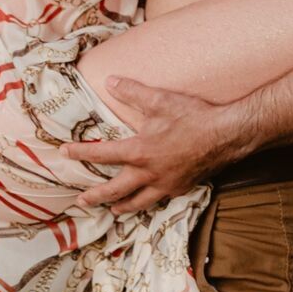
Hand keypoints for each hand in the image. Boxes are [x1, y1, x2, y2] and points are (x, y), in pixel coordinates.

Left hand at [59, 76, 249, 215]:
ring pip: (138, 202)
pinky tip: (148, 200)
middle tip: (81, 201)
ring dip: (122, 206)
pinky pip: (160, 199)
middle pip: (116, 190)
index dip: (81, 153)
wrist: (227, 135)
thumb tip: (109, 81)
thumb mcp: (160, 99)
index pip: (102, 154)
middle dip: (96, 196)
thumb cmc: (193, 116)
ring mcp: (166, 184)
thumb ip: (132, 91)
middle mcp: (149, 173)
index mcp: (140, 152)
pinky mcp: (182, 188)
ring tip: (113, 210)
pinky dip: (149, 202)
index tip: (64, 152)